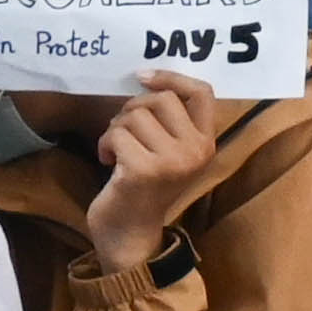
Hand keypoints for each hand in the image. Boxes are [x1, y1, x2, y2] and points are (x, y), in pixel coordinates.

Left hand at [78, 67, 232, 272]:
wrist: (130, 234)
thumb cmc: (144, 187)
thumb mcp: (168, 151)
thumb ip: (169, 121)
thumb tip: (147, 77)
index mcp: (207, 143)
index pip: (203, 93)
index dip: (172, 77)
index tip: (143, 77)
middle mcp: (196, 151)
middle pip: (162, 98)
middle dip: (133, 108)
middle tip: (124, 130)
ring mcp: (172, 161)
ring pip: (134, 115)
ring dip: (115, 128)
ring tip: (116, 151)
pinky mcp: (143, 170)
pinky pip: (116, 134)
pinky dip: (104, 144)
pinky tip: (107, 162)